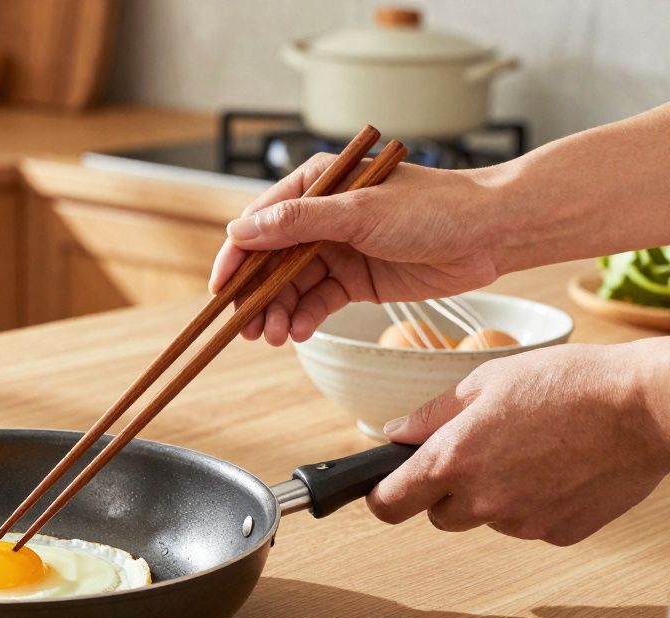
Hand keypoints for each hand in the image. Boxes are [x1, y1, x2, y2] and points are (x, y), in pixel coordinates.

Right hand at [209, 154, 508, 344]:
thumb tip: (241, 231)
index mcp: (316, 186)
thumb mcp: (359, 212)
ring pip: (291, 287)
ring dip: (278, 312)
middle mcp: (320, 218)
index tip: (222, 290)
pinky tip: (299, 332)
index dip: (236, 257)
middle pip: (270, 261)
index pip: (259, 223)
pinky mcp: (355, 280)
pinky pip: (318, 302)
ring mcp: (337, 250)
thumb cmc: (433, 207)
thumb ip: (298, 223)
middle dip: (256, 295)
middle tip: (248, 328)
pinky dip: (305, 319)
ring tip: (275, 337)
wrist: (489, 234)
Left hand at [369, 339, 669, 545]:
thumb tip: (397, 432)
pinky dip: (535, 503)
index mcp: (453, 460)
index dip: (383, 497)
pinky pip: (529, 524)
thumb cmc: (568, 383)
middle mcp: (483, 501)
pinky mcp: (559, 533)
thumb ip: (433, 414)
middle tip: (478, 453)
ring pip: (487, 520)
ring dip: (494, 496)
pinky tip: (558, 468)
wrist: (644, 407)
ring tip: (530, 451)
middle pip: (439, 516)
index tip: (386, 489)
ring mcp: (523, 523)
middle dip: (446, 492)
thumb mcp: (486, 381)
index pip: (390, 504)